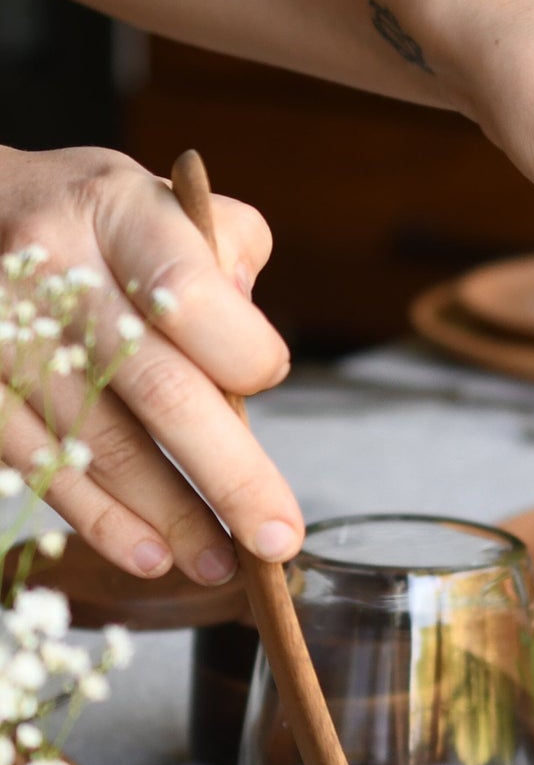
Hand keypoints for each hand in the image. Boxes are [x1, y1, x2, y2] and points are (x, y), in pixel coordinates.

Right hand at [0, 145, 300, 581]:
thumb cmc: (89, 222)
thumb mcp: (159, 200)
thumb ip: (227, 253)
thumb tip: (254, 346)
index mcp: (116, 210)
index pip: (191, 294)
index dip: (242, 353)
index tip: (267, 382)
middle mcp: (52, 269)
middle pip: (156, 389)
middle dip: (229, 476)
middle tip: (275, 539)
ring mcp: (5, 332)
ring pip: (100, 444)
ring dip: (169, 517)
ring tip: (219, 564)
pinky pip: (44, 466)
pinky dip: (102, 520)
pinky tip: (149, 554)